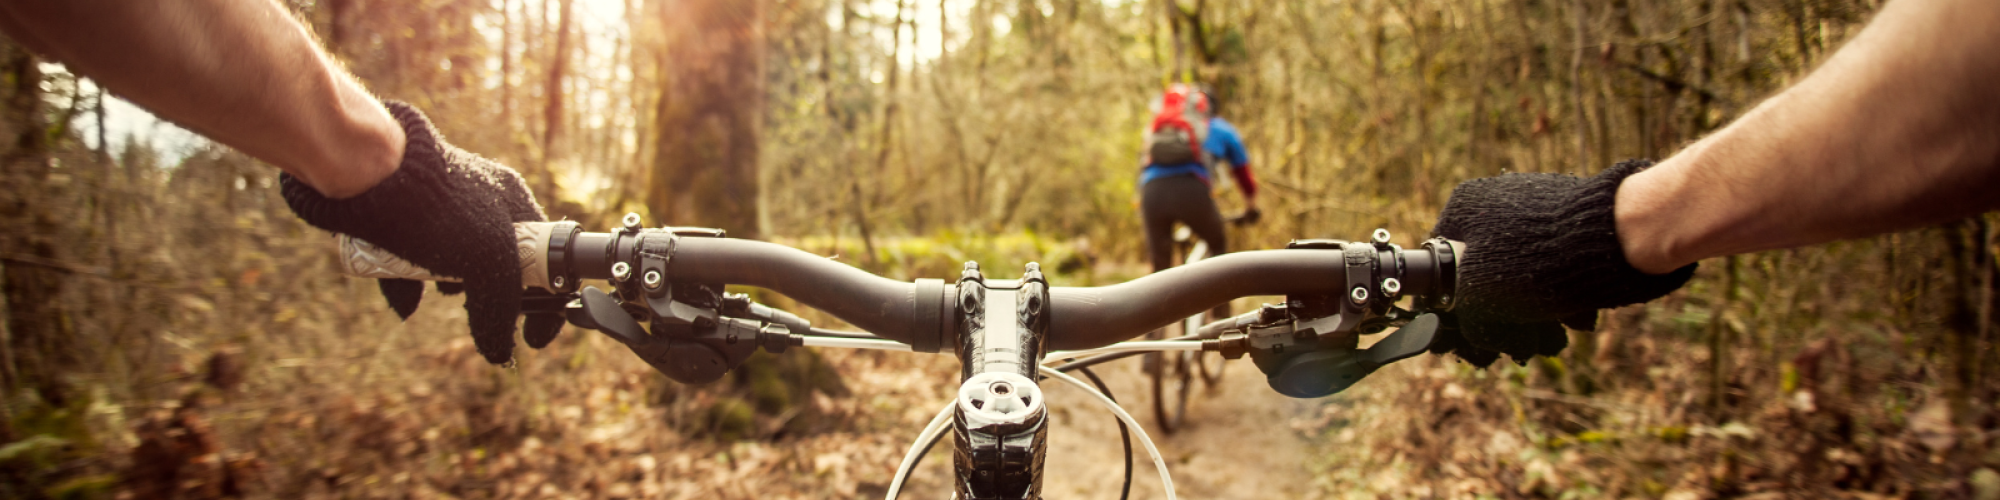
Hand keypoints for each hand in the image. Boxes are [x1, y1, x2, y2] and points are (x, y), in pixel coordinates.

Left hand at [282, 101, 555, 364]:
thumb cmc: (438, 209)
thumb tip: (500, 354)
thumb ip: (500, 308)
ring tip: (440, 291)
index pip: (545, 253)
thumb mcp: (488, 262)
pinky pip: (410, 259)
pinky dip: (410, 282)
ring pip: (452, 260)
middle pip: (497, 260)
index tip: (533, 333)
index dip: (544, 295)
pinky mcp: (397, 215)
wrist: (364, 169)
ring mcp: (436, 206)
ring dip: (448, 284)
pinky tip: (404, 298)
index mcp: (512, 200)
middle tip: (481, 311)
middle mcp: (479, 199)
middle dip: (490, 292)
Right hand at [1427, 160, 1697, 365]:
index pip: (1444, 263)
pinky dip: (1560, 295)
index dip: (1457, 306)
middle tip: (1517, 346)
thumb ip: (1462, 317)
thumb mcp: (1480, 297)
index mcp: (1465, 206)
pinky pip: (1555, 267)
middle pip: (1487, 273)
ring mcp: (1537, 207)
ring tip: (1549, 339)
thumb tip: (1464, 337)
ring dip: (1532, 313)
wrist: (1620, 236)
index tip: (1472, 336)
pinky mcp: (1574, 221)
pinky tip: (1573, 319)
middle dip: (1501, 314)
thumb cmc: (1538, 263)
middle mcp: (1497, 200)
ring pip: (1523, 275)